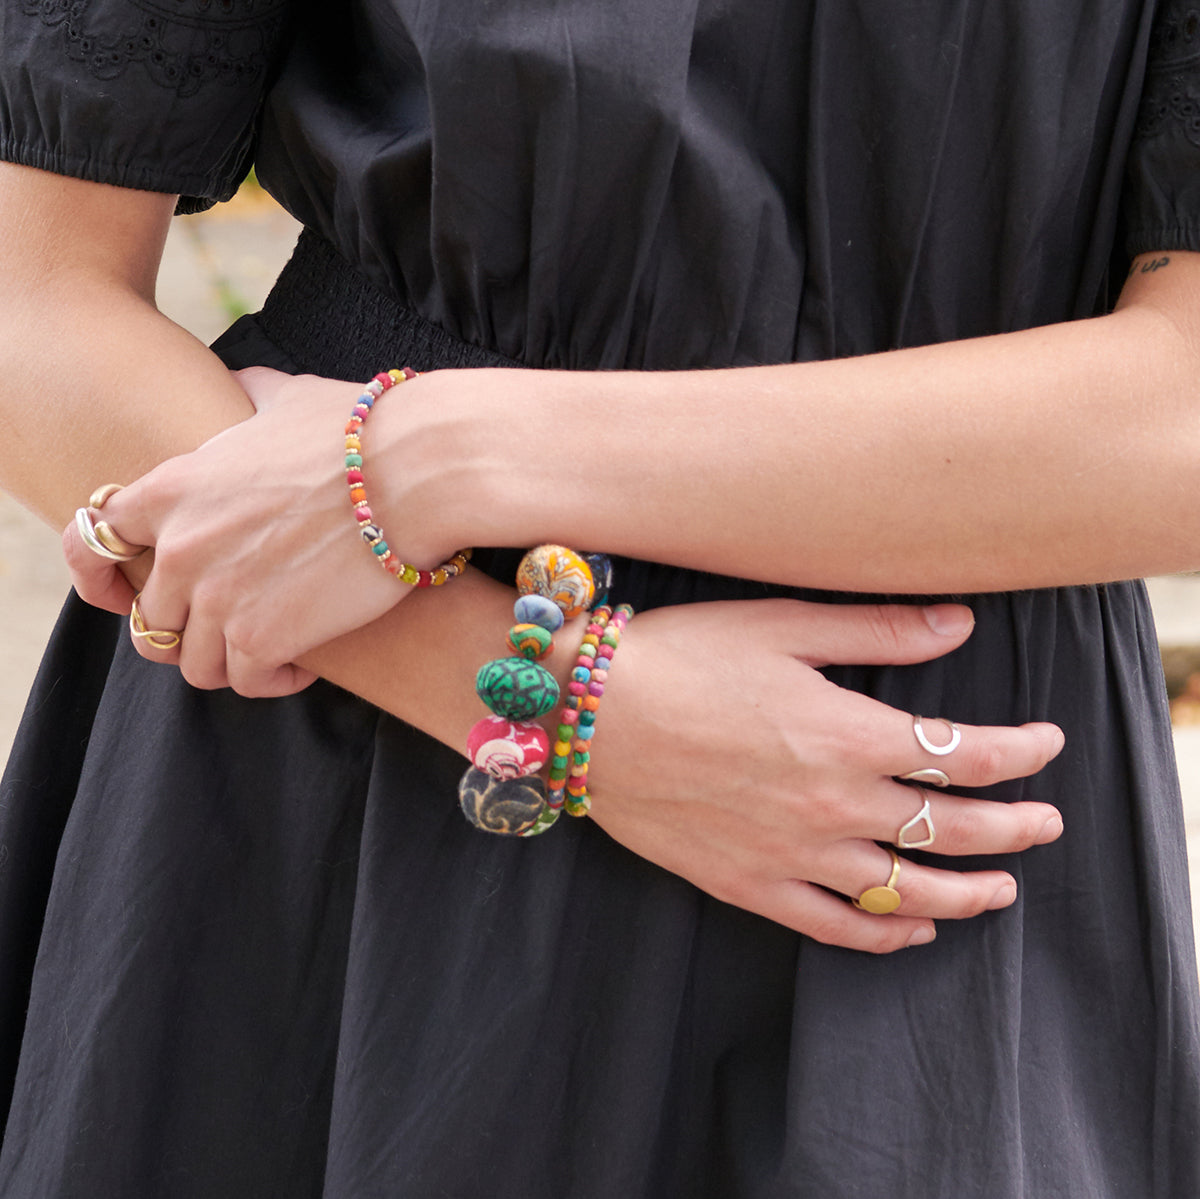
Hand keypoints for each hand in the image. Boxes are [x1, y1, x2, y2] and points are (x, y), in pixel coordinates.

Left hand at [61, 368, 438, 695]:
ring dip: (232, 660)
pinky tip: (305, 663)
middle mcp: (180, 547)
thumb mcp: (285, 396)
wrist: (414, 472)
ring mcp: (216, 596)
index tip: (126, 596)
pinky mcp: (261, 636)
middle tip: (234, 624)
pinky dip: (274, 678)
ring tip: (273, 650)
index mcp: (172, 488)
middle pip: (150, 619)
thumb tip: (239, 382)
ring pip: (194, 662)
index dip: (103, 574)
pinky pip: (246, 680)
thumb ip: (244, 396)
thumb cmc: (360, 430)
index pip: (94, 540)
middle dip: (189, 629)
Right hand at [584, 598, 1064, 952]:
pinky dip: (885, 934)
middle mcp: (833, 804)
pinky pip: (835, 925)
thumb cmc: (679, 657)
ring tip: (1003, 890)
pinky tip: (911, 929)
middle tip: (1046, 824)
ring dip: (968, 894)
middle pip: (952, 829)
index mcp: (848, 734)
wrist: (585, 716)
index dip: (1020, 751)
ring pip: (907, 892)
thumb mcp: (781, 626)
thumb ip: (876, 631)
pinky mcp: (749, 885)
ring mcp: (792, 854)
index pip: (964, 753)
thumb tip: (959, 624)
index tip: (1046, 745)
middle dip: (1015, 828)